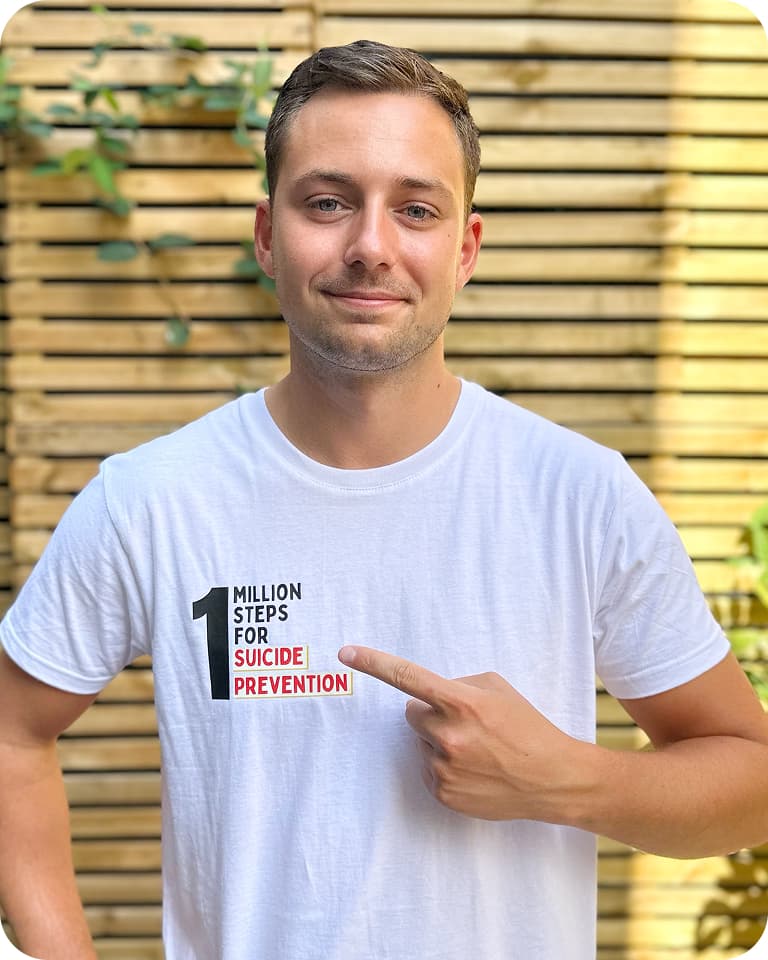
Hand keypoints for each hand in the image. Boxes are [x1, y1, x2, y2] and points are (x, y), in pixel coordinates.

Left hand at [338, 645, 588, 821]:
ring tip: (477, 750)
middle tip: (465, 723)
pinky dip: (445, 766)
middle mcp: (448, 735)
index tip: (346, 653)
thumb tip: (428, 695)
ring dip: (439, 742)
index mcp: (462, 702)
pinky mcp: (443, 793)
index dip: (374, 663)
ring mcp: (444, 767)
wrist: (551, 778)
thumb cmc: (526, 726)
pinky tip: (474, 769)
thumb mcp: (497, 689)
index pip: (408, 677)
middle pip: (412, 714)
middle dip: (431, 714)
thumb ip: (458, 685)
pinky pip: (428, 768)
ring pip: (421, 742)